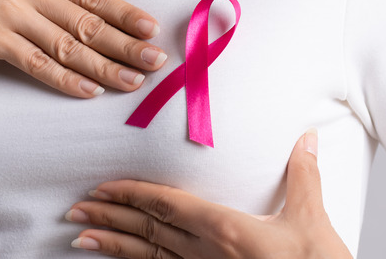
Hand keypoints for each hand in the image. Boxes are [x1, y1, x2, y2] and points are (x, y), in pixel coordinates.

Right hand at [0, 0, 166, 96]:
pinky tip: (88, 91)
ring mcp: (12, 15)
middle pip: (88, 24)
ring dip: (104, 68)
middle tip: (156, 63)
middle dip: (126, 46)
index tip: (152, 30)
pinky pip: (35, 64)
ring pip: (68, 47)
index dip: (126, 14)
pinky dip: (64, 79)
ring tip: (133, 82)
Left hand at [65, 130, 352, 257]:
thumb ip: (304, 176)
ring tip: (80, 237)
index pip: (168, 206)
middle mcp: (208, 253)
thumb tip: (306, 138)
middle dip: (109, 216)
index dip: (133, 194)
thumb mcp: (313, 221)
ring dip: (114, 244)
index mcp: (227, 229)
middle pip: (149, 231)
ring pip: (150, 256)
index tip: (103, 187)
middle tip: (73, 208)